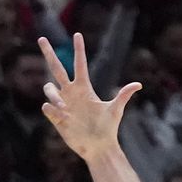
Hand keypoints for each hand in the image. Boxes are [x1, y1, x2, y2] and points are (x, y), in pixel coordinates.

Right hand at [40, 33, 140, 157]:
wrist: (99, 147)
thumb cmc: (108, 129)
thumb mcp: (116, 110)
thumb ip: (123, 95)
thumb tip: (139, 84)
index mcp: (84, 88)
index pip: (79, 64)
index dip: (78, 50)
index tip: (77, 34)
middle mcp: (71, 92)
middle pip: (56, 68)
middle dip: (49, 53)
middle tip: (42, 38)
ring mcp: (62, 104)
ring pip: (48, 88)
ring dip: (53, 95)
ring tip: (65, 110)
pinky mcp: (55, 117)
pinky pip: (47, 107)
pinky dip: (53, 110)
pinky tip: (64, 119)